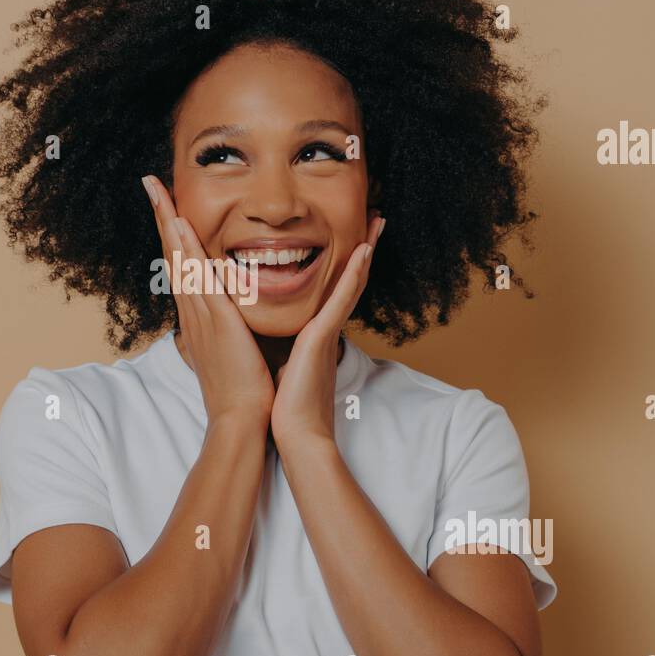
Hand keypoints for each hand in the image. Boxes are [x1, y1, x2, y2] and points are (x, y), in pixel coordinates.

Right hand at [142, 175, 274, 423]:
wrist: (241, 419)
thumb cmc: (244, 389)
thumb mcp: (233, 350)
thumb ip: (230, 329)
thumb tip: (232, 319)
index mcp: (200, 315)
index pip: (182, 264)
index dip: (174, 233)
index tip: (168, 205)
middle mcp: (193, 309)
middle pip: (172, 253)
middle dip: (162, 215)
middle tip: (152, 182)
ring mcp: (200, 312)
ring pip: (179, 257)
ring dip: (168, 220)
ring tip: (158, 189)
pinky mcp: (214, 317)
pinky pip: (197, 274)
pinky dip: (186, 248)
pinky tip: (180, 223)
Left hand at [270, 214, 384, 448]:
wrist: (295, 436)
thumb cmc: (287, 408)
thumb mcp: (285, 367)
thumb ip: (288, 351)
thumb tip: (278, 344)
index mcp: (315, 335)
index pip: (332, 292)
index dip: (345, 265)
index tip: (354, 240)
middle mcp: (327, 330)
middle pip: (348, 281)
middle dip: (363, 250)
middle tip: (375, 220)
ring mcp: (327, 333)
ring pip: (350, 284)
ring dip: (365, 251)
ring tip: (376, 223)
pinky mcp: (321, 339)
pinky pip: (339, 301)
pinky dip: (353, 276)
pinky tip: (363, 252)